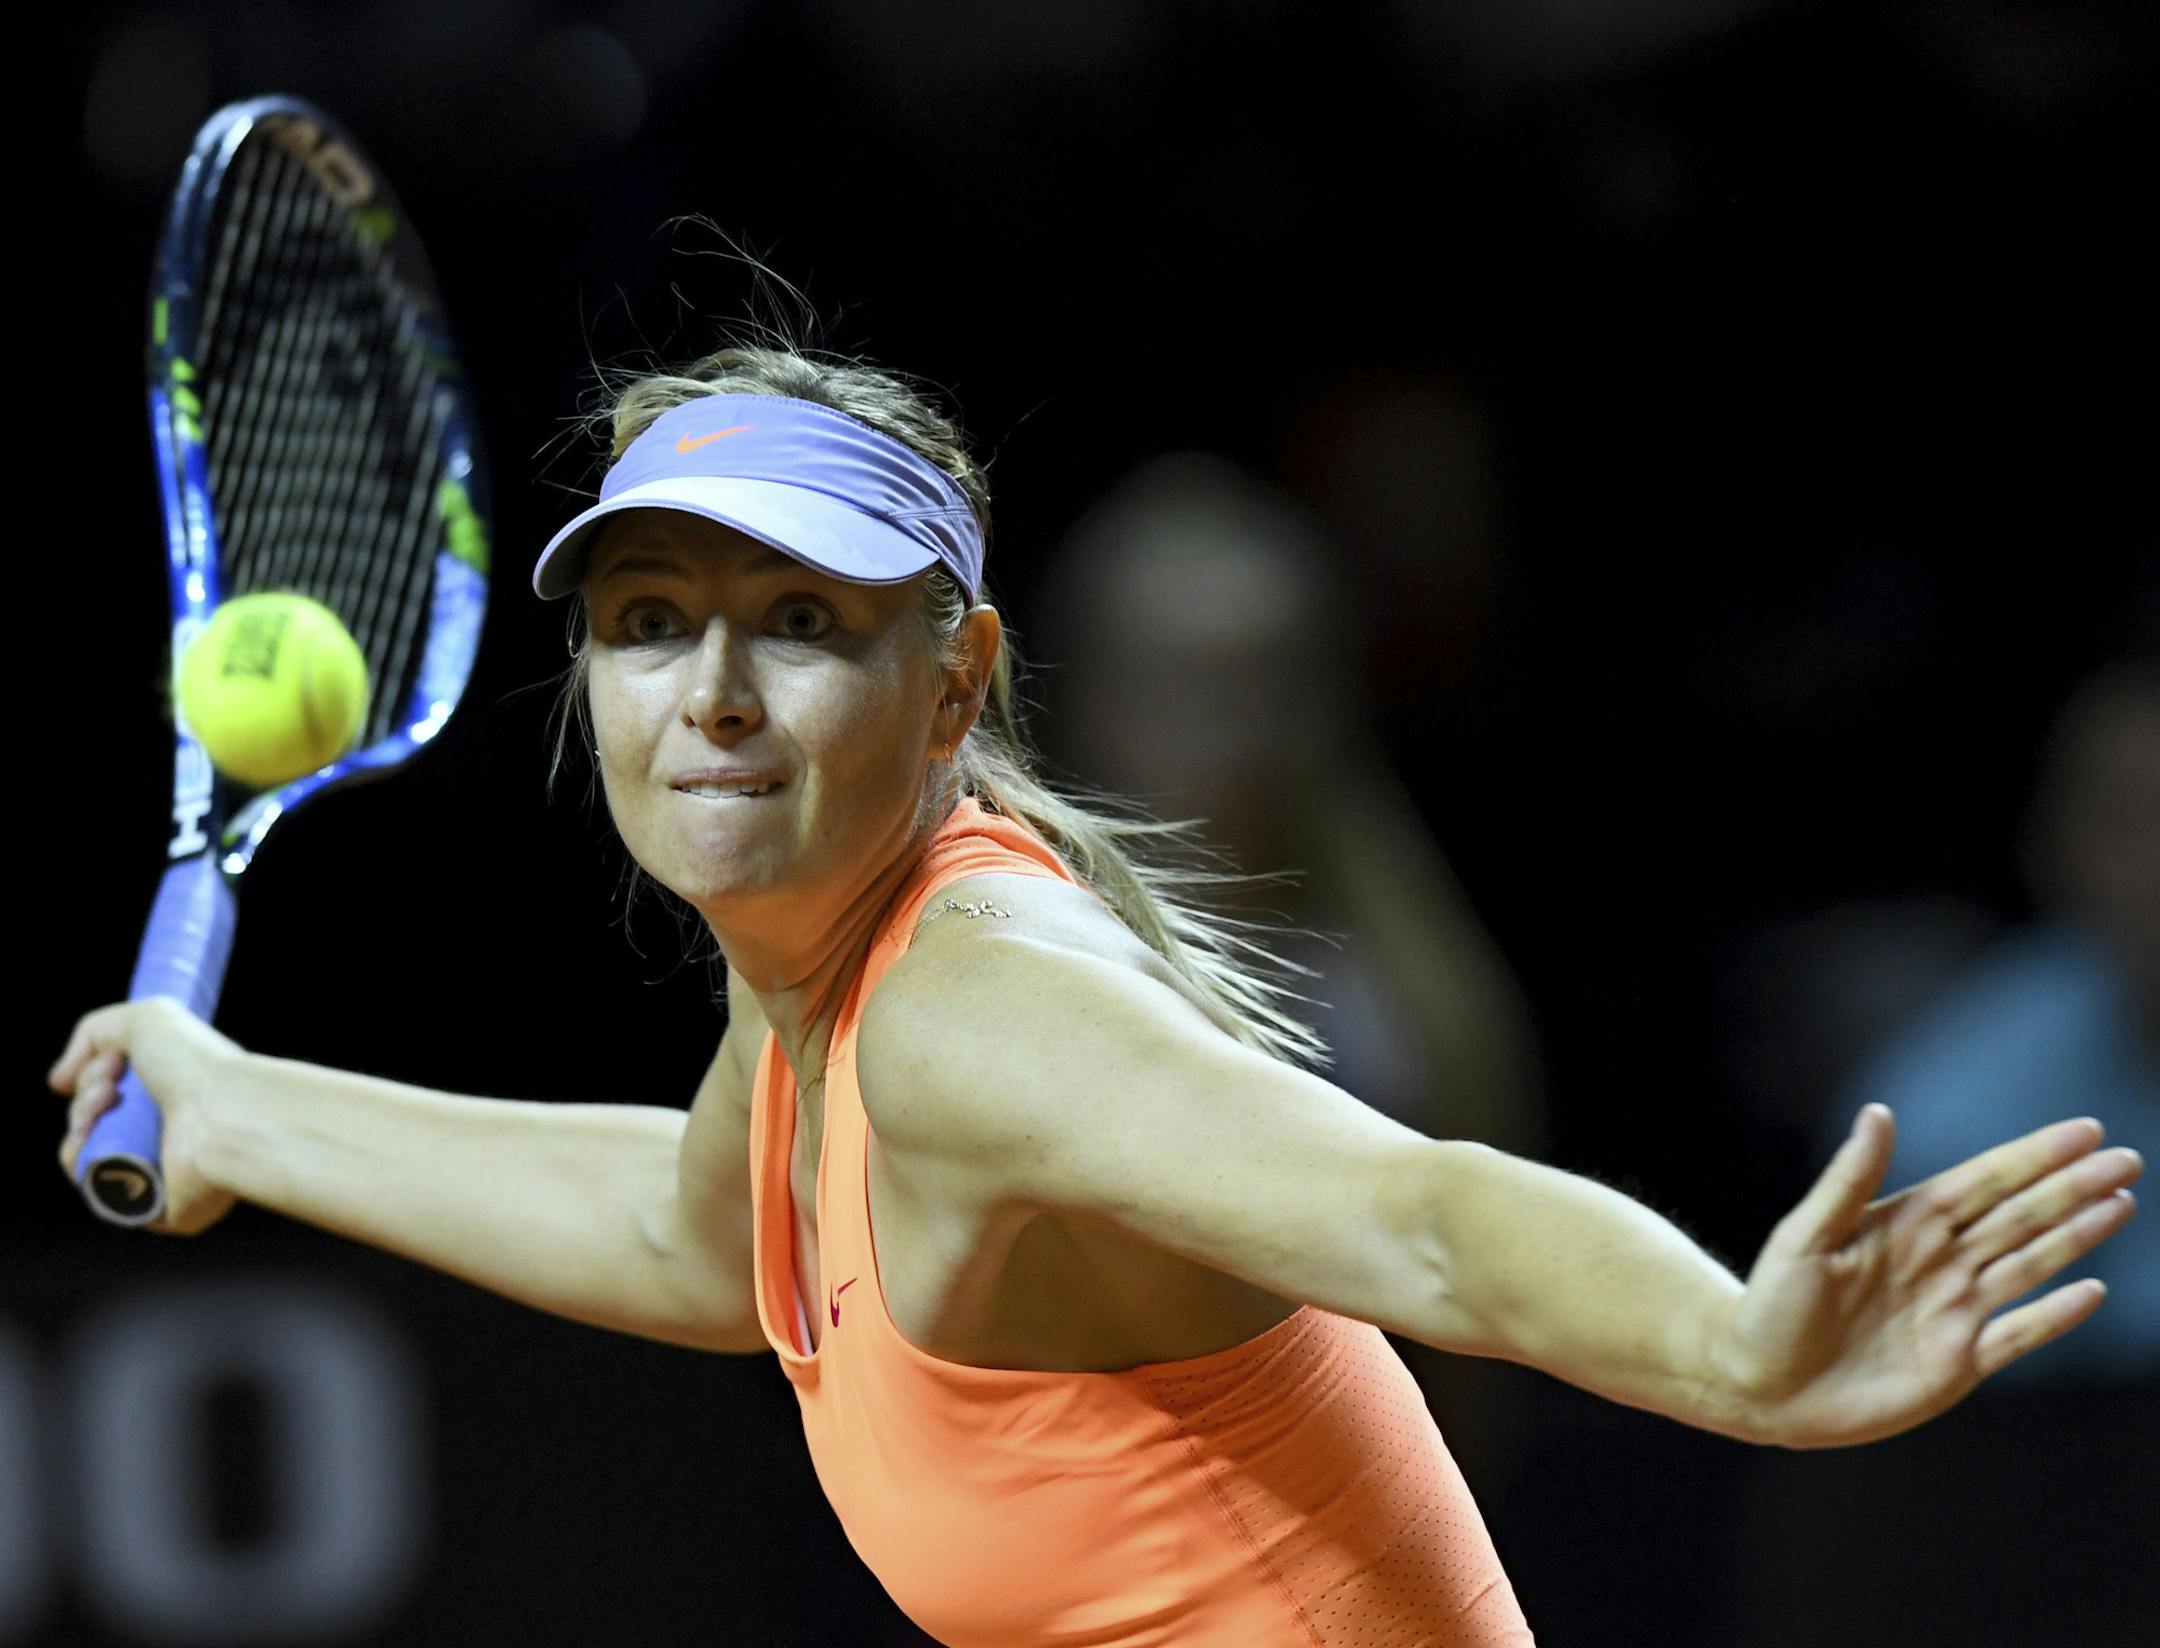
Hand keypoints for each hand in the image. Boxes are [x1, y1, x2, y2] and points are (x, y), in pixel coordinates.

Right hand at [50, 998, 244, 1235]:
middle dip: (85, 1101)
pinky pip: (100, 1194)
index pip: (117, 1098)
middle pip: (97, 1127)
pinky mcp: (156, 1210)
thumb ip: (97, 1032)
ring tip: (104, 1104)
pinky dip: (82, 1164)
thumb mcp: (146, 1019)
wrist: (224, 1113)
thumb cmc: (196, 1065)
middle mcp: (172, 1137)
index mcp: (178, 1098)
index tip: (110, 1062)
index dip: (95, 1079)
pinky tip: (90, 1141)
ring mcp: (164, 1174)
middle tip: (108, 1086)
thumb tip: (60, 1080)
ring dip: (79, 1127)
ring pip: (90, 1159)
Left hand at [1719, 1105, 2141, 1448]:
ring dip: (2075, 1237)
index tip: (2086, 1131)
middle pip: (2020, 1216)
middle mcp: (1938, 1261)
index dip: (2034, 1156)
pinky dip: (2054, 1317)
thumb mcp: (1806, 1235)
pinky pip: (2018, 1336)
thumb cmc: (1770, 1305)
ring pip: (2029, 1265)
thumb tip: (1879, 1112)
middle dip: (2073, 1187)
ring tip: (2121, 1204)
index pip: (1984, 1180)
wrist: (1756, 1384)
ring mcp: (1952, 1311)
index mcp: (1905, 1223)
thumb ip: (1849, 1178)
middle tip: (2128, 1158)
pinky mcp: (1958, 1363)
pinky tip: (2091, 1291)